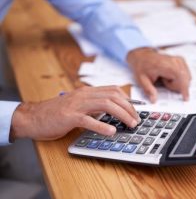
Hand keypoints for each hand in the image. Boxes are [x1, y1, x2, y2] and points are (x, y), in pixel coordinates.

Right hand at [10, 86, 139, 140]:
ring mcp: (76, 105)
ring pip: (105, 105)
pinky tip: (111, 131)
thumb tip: (112, 112)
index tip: (135, 110)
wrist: (32, 117)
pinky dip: (102, 126)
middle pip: (113, 96)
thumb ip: (93, 106)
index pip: (113, 90)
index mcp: (87, 91)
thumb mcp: (78, 105)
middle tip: (136, 120)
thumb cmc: (56, 113)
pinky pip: (89, 120)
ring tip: (131, 124)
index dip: (127, 99)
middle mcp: (84, 95)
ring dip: (122, 115)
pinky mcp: (69, 117)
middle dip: (129, 108)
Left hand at [127, 48, 190, 102]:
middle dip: (175, 86)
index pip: (180, 76)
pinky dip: (180, 79)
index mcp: (165, 65)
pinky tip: (170, 77)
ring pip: (186, 77)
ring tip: (165, 78)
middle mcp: (174, 61)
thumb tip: (153, 100)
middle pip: (184, 79)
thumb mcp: (142, 80)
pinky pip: (186, 74)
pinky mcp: (181, 61)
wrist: (143, 56)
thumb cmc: (143, 66)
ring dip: (177, 82)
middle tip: (163, 82)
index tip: (185, 98)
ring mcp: (178, 60)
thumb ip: (148, 90)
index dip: (184, 88)